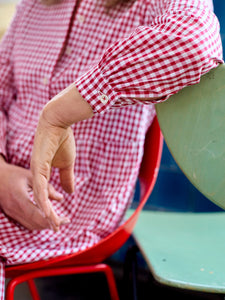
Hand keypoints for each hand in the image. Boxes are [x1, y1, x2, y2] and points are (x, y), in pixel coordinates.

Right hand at [0, 157, 68, 230]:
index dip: (50, 219)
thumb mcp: (31, 176)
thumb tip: (61, 198)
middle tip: (66, 222)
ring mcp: (12, 213)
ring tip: (59, 222)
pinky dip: (38, 224)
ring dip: (45, 226)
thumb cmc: (13, 174)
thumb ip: (46, 187)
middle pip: (35, 222)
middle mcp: (14, 209)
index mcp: (19, 198)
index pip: (37, 213)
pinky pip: (26, 224)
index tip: (63, 221)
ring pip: (31, 225)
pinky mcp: (11, 214)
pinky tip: (47, 221)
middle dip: (51, 224)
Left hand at [31, 84, 92, 229]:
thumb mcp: (67, 164)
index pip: (45, 195)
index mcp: (42, 173)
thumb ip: (67, 178)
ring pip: (39, 196)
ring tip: (53, 225)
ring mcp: (36, 170)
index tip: (58, 219)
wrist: (59, 122)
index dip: (51, 208)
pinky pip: (39, 187)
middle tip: (55, 228)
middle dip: (48, 214)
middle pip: (40, 199)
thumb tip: (70, 192)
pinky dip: (43, 200)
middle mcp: (36, 174)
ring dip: (46, 211)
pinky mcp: (38, 166)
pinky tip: (47, 211)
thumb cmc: (62, 140)